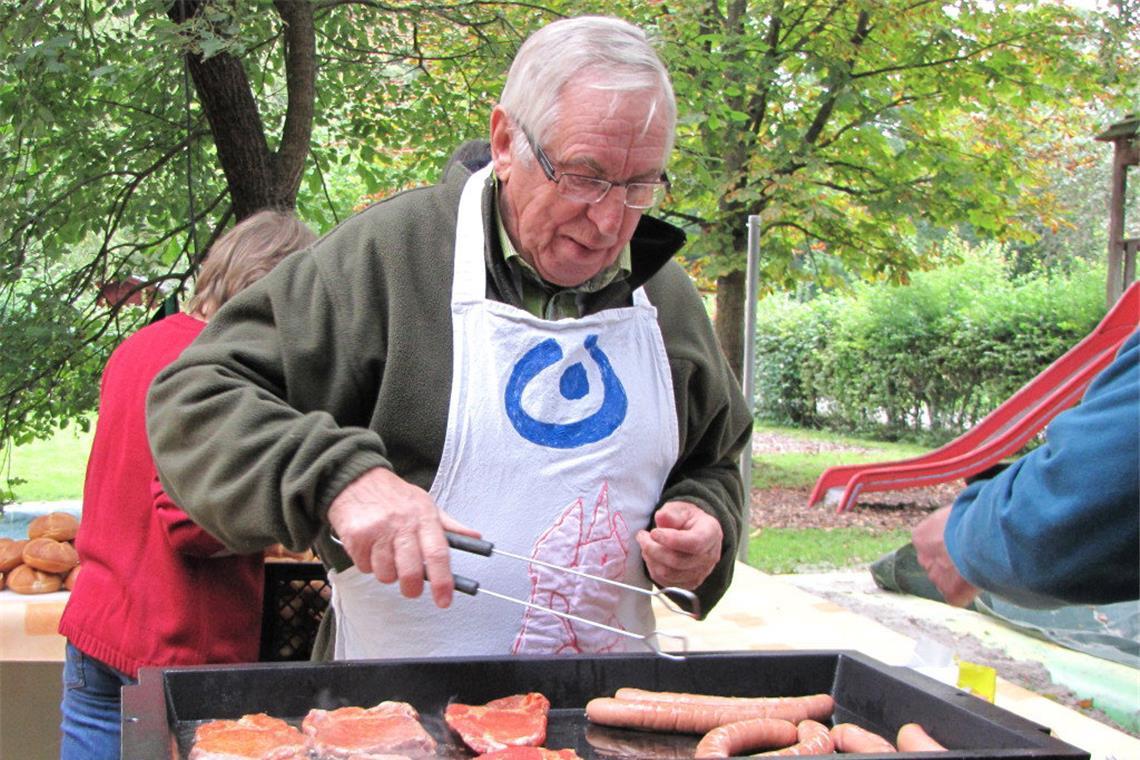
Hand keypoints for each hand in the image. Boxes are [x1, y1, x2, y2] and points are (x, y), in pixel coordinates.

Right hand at [326, 467, 478, 607]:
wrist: (356, 480)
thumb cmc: (394, 496)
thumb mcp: (426, 504)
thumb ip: (450, 526)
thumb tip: (475, 537)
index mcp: (424, 517)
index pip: (438, 554)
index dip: (442, 581)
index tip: (444, 599)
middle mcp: (402, 524)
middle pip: (411, 572)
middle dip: (412, 588)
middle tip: (412, 588)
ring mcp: (378, 531)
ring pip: (386, 574)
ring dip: (387, 572)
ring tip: (387, 555)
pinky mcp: (357, 538)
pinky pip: (365, 568)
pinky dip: (368, 564)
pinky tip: (370, 548)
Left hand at [636, 501, 722, 590]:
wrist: (694, 532)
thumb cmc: (686, 519)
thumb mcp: (680, 509)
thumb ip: (671, 513)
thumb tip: (661, 518)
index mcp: (711, 533)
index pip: (693, 543)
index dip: (670, 539)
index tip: (654, 532)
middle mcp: (710, 557)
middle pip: (677, 561)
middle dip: (653, 548)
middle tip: (641, 536)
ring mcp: (701, 573)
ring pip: (668, 574)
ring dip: (651, 559)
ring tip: (646, 545)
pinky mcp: (690, 583)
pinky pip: (665, 582)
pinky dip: (653, 569)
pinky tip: (652, 556)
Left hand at [912, 505, 978, 606]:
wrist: (980, 537)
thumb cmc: (972, 515)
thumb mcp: (958, 507)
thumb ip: (955, 516)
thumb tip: (968, 506)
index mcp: (921, 536)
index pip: (933, 544)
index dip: (950, 545)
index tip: (965, 542)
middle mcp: (923, 558)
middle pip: (938, 564)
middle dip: (953, 563)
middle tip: (974, 556)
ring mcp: (936, 578)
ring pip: (947, 581)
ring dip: (961, 577)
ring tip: (980, 566)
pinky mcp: (950, 594)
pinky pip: (960, 596)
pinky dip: (970, 592)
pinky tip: (980, 578)